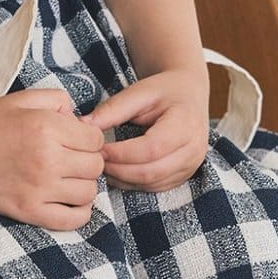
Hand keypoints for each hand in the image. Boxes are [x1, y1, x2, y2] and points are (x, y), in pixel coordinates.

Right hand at [0, 87, 106, 230]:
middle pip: (95, 166)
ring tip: (65, 178)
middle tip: (69, 158)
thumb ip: (59, 100)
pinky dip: (79, 213)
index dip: (87, 138)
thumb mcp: (22, 99)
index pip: (95, 139)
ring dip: (82, 184)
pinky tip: (68, 200)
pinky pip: (73, 220)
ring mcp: (38, 189)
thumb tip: (83, 123)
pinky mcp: (28, 211)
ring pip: (88, 192)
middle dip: (87, 160)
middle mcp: (47, 159)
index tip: (72, 139)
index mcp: (47, 127)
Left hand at [83, 64, 210, 190]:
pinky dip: (132, 183)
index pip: (151, 148)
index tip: (97, 148)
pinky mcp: (184, 175)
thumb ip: (113, 109)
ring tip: (102, 165)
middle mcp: (194, 149)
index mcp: (185, 124)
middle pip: (151, 171)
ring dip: (123, 178)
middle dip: (118, 169)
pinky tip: (116, 171)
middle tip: (95, 160)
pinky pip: (155, 187)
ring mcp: (191, 166)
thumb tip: (83, 124)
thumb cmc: (164, 91)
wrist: (188, 95)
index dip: (121, 153)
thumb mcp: (140, 92)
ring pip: (151, 183)